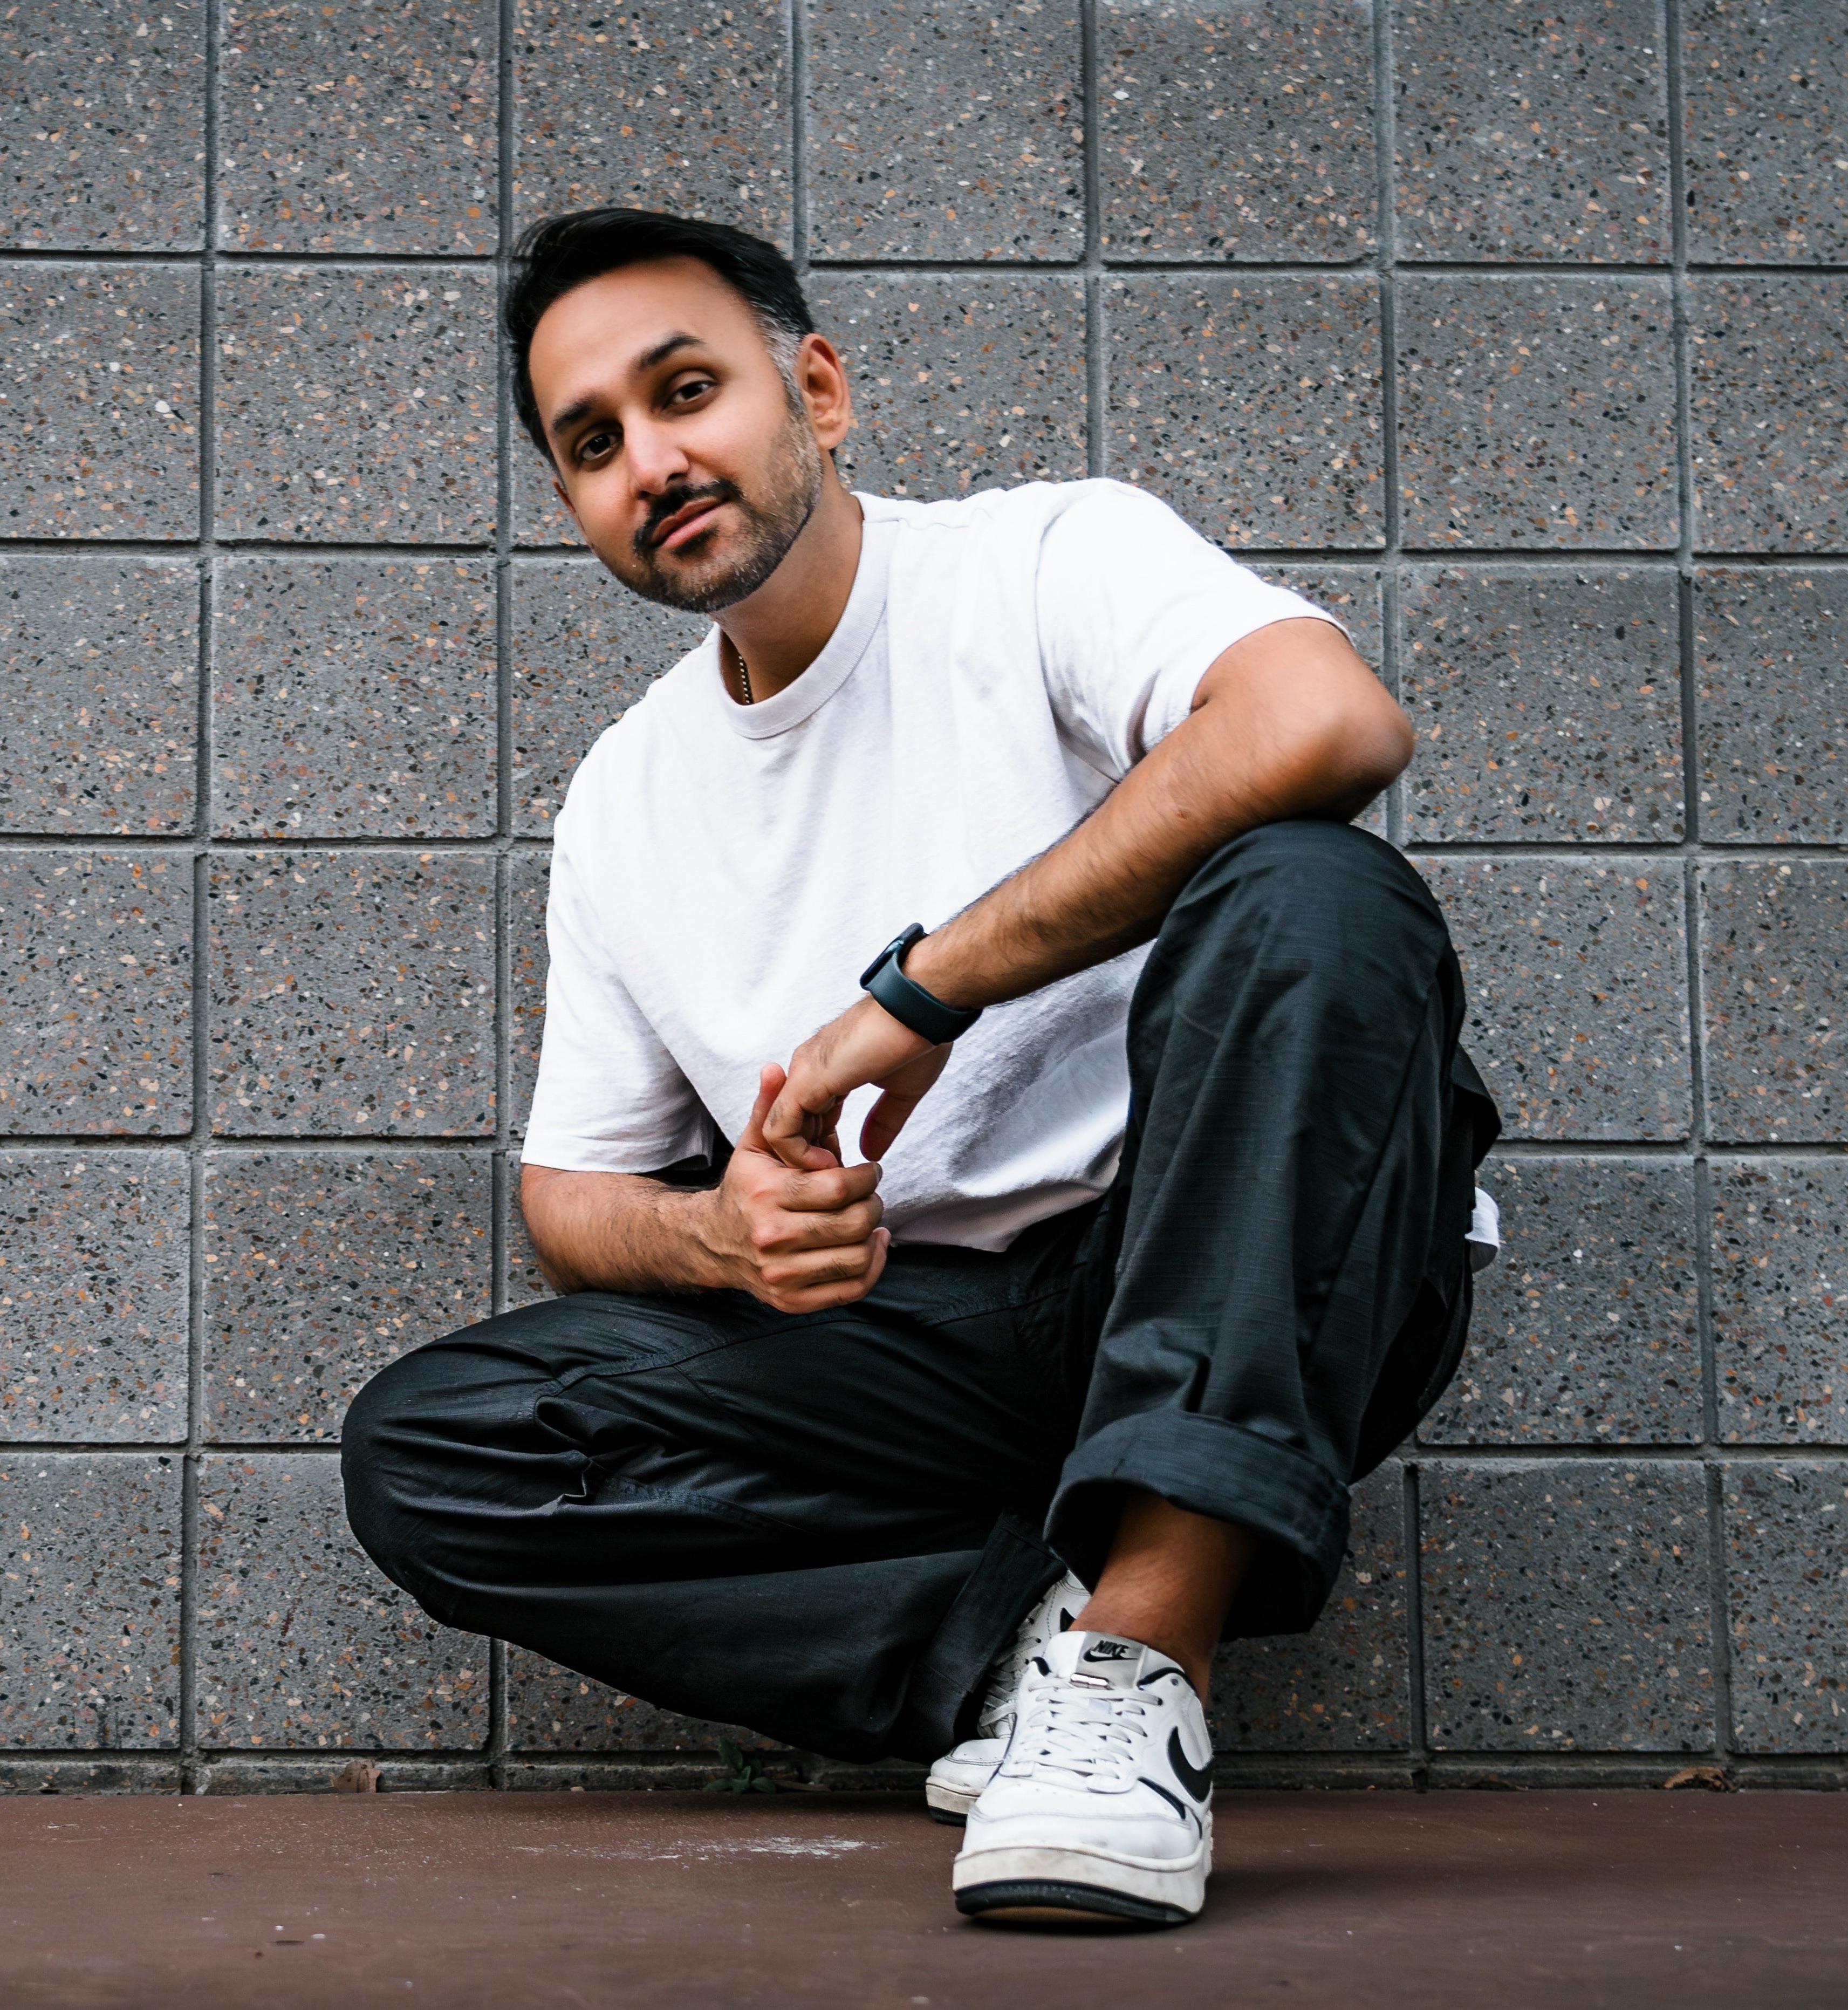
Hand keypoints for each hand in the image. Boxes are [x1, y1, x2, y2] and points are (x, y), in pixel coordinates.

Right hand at [703, 1065, 890, 1311]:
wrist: (712, 1243)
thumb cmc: (743, 1189)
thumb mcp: (752, 1145)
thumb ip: (770, 1108)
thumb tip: (776, 1068)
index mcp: (767, 1196)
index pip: (837, 1189)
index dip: (865, 1178)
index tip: (869, 1171)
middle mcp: (772, 1239)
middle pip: (852, 1224)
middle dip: (873, 1203)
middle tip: (871, 1193)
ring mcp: (781, 1275)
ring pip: (855, 1258)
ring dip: (874, 1235)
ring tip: (870, 1218)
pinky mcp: (792, 1301)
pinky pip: (851, 1289)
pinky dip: (872, 1267)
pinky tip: (872, 1245)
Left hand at [762, 994, 951, 1171]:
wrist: (923, 1008)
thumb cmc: (918, 1038)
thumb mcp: (901, 1090)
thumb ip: (883, 1121)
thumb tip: (871, 1153)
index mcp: (827, 1068)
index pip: (809, 1117)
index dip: (824, 1148)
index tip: (849, 1168)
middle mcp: (807, 1069)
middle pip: (790, 1126)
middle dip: (810, 1160)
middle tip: (838, 1182)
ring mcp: (803, 1073)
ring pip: (778, 1131)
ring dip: (802, 1163)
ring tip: (833, 1178)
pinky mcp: (807, 1081)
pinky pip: (782, 1129)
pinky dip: (799, 1155)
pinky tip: (829, 1166)